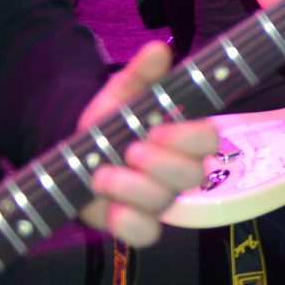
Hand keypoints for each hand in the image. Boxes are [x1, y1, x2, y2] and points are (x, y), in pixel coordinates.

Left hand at [75, 42, 218, 248]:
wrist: (75, 153)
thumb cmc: (110, 122)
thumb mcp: (122, 95)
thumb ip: (141, 75)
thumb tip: (159, 49)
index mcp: (181, 139)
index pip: (209, 141)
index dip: (188, 139)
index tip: (157, 129)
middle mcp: (176, 172)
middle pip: (192, 175)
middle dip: (160, 163)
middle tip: (130, 150)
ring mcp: (158, 200)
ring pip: (165, 202)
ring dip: (133, 188)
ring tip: (101, 173)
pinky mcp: (137, 225)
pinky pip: (146, 235)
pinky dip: (129, 225)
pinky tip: (111, 209)